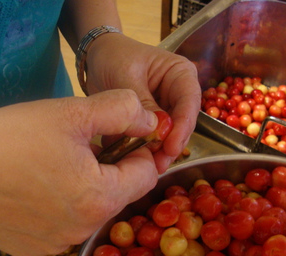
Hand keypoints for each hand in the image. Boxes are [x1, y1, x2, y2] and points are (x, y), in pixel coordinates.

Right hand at [0, 89, 158, 255]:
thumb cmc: (16, 135)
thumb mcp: (74, 112)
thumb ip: (123, 111)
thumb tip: (152, 121)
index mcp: (101, 198)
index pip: (146, 175)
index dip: (138, 152)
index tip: (119, 137)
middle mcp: (84, 229)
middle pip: (118, 195)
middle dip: (110, 170)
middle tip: (81, 148)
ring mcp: (58, 244)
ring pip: (91, 211)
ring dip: (85, 189)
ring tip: (55, 167)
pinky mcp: (34, 249)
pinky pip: (63, 226)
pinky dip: (59, 209)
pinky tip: (36, 190)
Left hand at [85, 34, 201, 172]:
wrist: (96, 57)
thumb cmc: (114, 57)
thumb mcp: (126, 76)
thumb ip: (142, 103)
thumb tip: (157, 132)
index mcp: (180, 74)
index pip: (189, 101)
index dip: (182, 126)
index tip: (172, 147)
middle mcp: (177, 93)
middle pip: (182, 124)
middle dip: (170, 145)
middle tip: (158, 165)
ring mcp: (166, 109)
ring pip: (168, 136)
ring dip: (158, 153)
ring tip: (147, 168)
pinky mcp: (151, 123)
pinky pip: (152, 140)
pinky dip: (144, 152)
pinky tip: (135, 163)